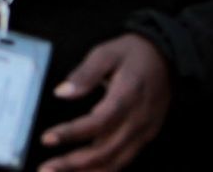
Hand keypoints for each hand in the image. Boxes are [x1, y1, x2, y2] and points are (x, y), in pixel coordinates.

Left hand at [40, 34, 170, 171]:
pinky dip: (103, 171)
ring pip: (115, 162)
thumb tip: (61, 93)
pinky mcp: (145, 138)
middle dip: (74, 164)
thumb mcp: (107, 53)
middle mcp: (138, 120)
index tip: (47, 139)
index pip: (99, 122)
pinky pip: (123, 161)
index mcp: (128, 96)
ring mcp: (144, 132)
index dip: (72, 133)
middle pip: (106, 150)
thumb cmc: (132, 54)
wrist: (167, 58)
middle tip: (45, 169)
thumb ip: (84, 73)